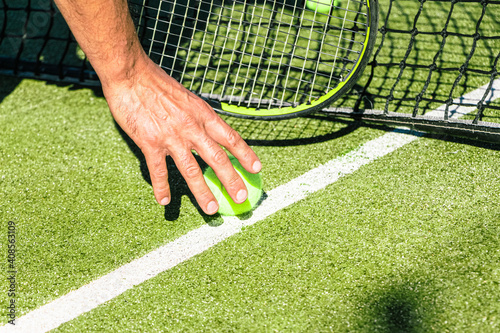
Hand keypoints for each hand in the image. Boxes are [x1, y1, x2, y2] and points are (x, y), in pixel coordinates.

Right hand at [101, 56, 261, 214]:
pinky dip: (162, 187)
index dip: (245, 154)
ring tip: (211, 209)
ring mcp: (171, 136)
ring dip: (202, 192)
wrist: (131, 74)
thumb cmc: (157, 83)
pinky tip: (165, 201)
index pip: (230, 138)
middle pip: (217, 158)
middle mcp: (191, 127)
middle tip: (240, 198)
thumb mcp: (187, 98)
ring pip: (191, 170)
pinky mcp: (150, 142)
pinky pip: (158, 170)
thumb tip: (209, 131)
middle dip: (231, 180)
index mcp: (202, 114)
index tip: (256, 168)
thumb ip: (198, 117)